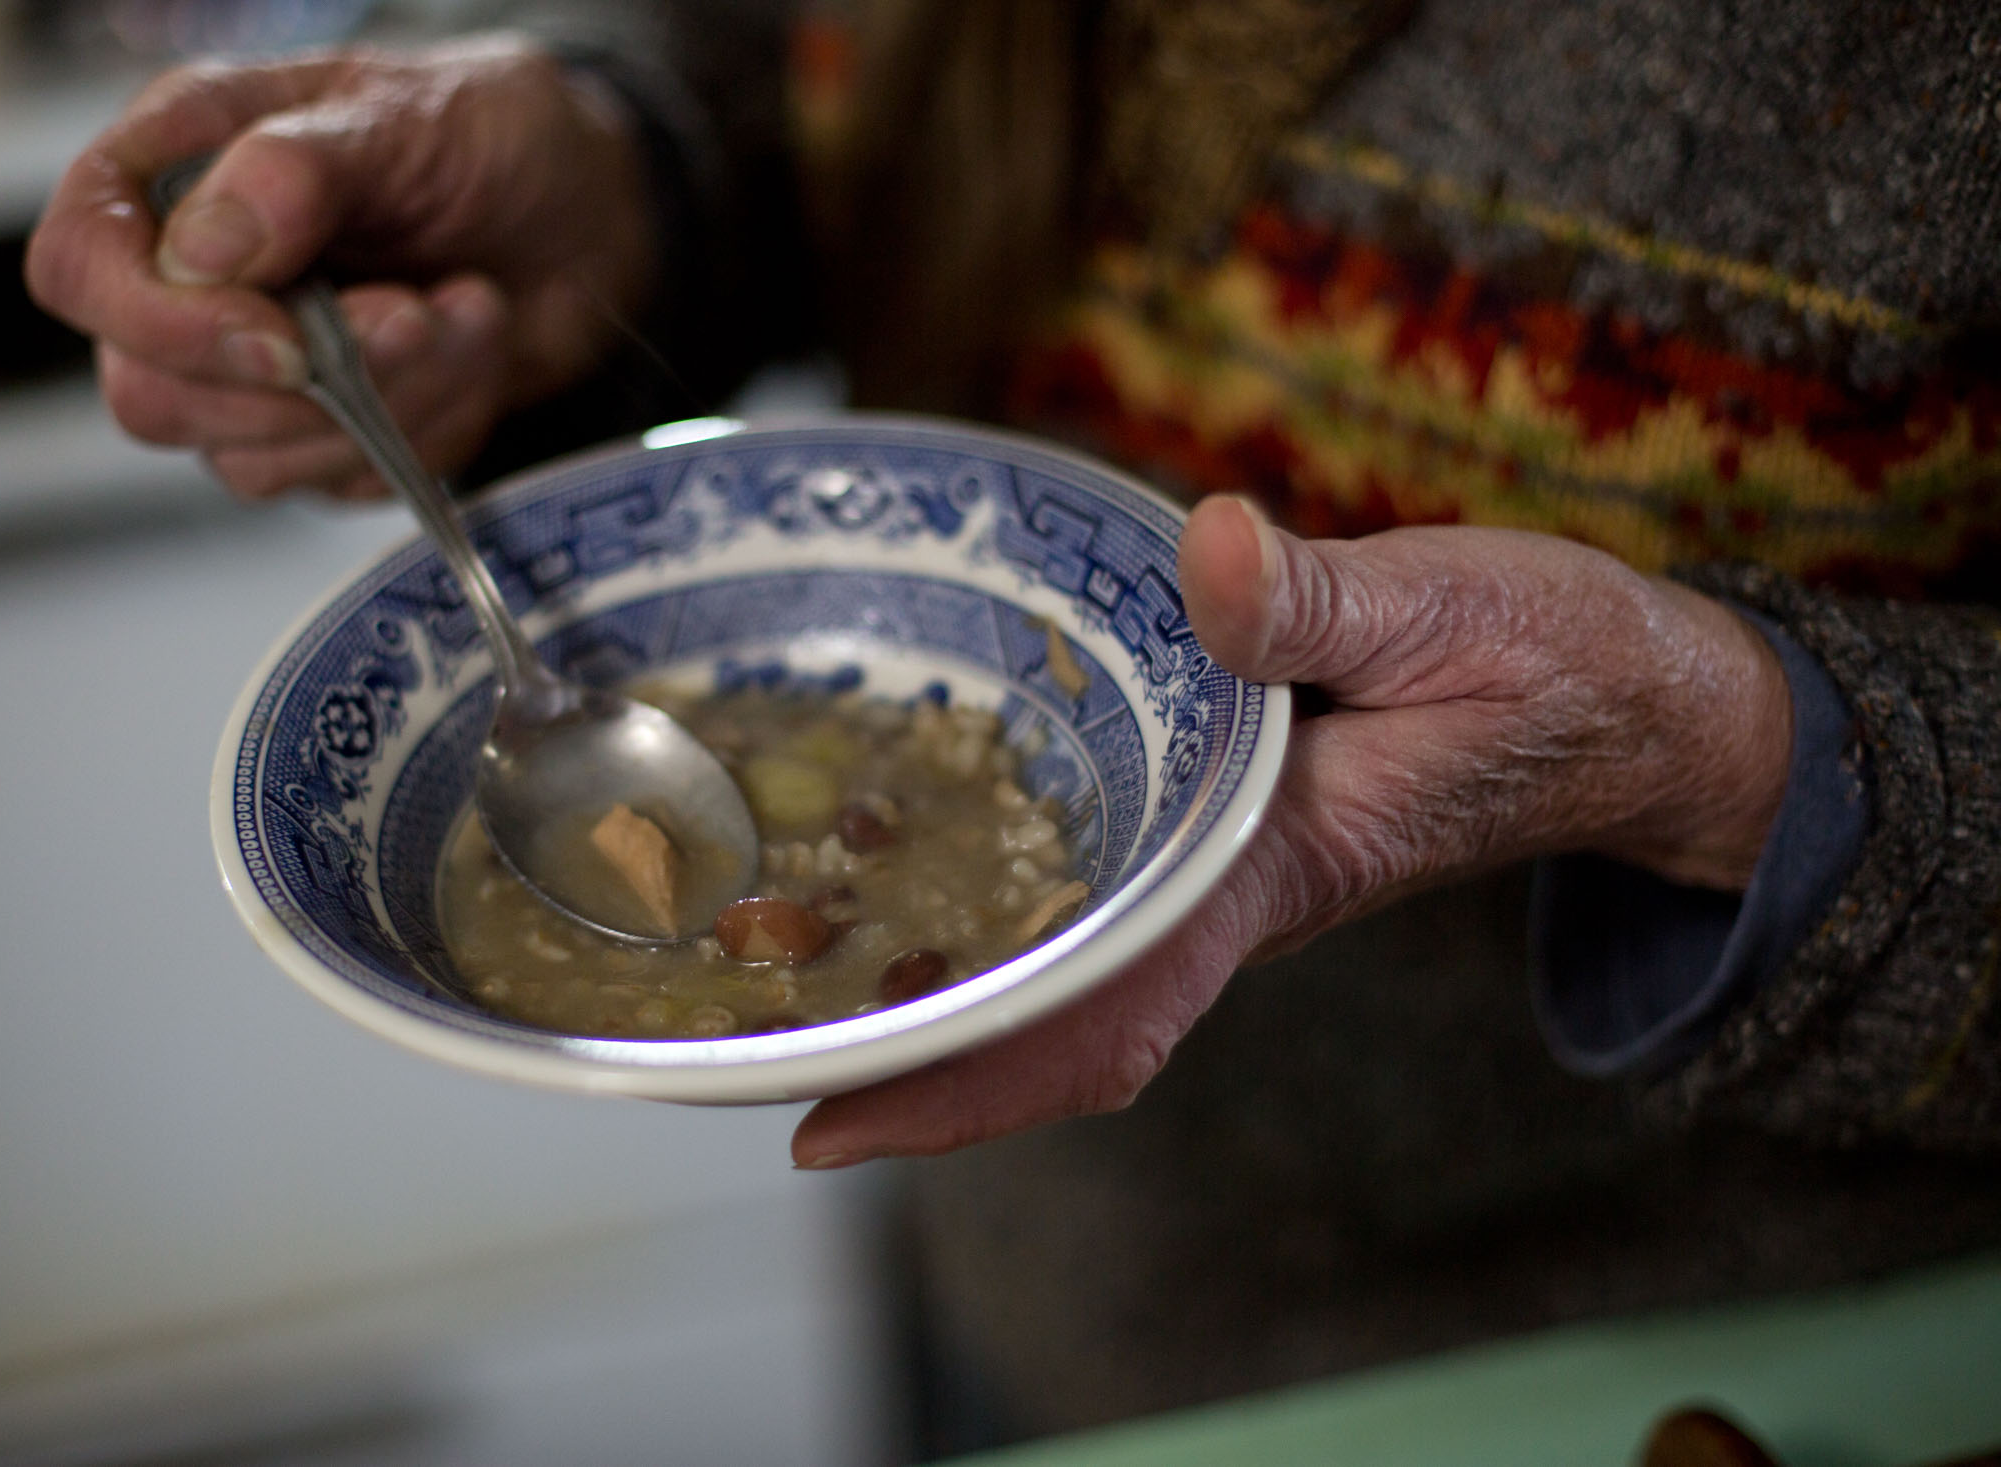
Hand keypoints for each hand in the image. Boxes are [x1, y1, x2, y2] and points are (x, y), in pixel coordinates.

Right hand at [24, 36, 655, 498]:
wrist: (592, 208)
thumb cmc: (487, 134)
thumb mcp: (405, 115)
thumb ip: (297, 170)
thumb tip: (200, 249)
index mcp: (180, 169)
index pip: (78, 268)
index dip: (161, 322)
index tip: (284, 334)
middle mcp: (200, 278)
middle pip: (151, 396)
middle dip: (304, 384)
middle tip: (416, 314)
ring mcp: (258, 370)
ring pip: (253, 461)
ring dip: (390, 399)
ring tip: (466, 310)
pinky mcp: (329, 435)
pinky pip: (345, 484)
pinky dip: (430, 429)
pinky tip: (472, 349)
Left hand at [791, 498, 1792, 1166]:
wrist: (1638, 708)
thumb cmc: (1559, 667)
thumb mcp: (1453, 606)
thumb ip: (1323, 597)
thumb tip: (1207, 556)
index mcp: (1276, 866)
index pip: (1110, 1009)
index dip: (975, 1078)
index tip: (831, 1127)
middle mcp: (1236, 891)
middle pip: (1060, 1016)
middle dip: (919, 1052)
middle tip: (753, 1041)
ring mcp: (1232, 870)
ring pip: (1076, 967)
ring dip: (953, 989)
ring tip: (794, 972)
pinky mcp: (1236, 828)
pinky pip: (1109, 899)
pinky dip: (1015, 912)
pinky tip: (930, 870)